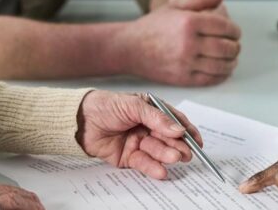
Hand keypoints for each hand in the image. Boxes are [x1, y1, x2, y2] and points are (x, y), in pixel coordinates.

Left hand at [76, 90, 202, 178]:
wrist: (80, 120)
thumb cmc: (105, 106)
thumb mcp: (133, 106)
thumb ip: (156, 118)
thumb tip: (178, 129)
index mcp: (151, 111)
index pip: (174, 121)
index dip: (187, 131)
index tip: (197, 140)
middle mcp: (148, 128)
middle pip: (168, 139)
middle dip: (178, 146)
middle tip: (186, 152)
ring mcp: (139, 143)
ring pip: (158, 151)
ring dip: (166, 155)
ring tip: (174, 157)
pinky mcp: (129, 158)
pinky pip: (144, 163)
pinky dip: (153, 167)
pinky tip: (161, 171)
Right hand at [116, 2, 240, 85]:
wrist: (130, 48)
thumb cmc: (153, 26)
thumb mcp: (175, 6)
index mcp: (189, 22)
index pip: (225, 27)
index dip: (235, 30)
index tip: (235, 32)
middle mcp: (188, 42)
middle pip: (227, 47)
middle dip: (235, 47)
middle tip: (235, 46)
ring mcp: (186, 62)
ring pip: (221, 65)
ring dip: (231, 63)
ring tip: (231, 59)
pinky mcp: (183, 78)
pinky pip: (210, 79)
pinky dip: (221, 76)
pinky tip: (222, 71)